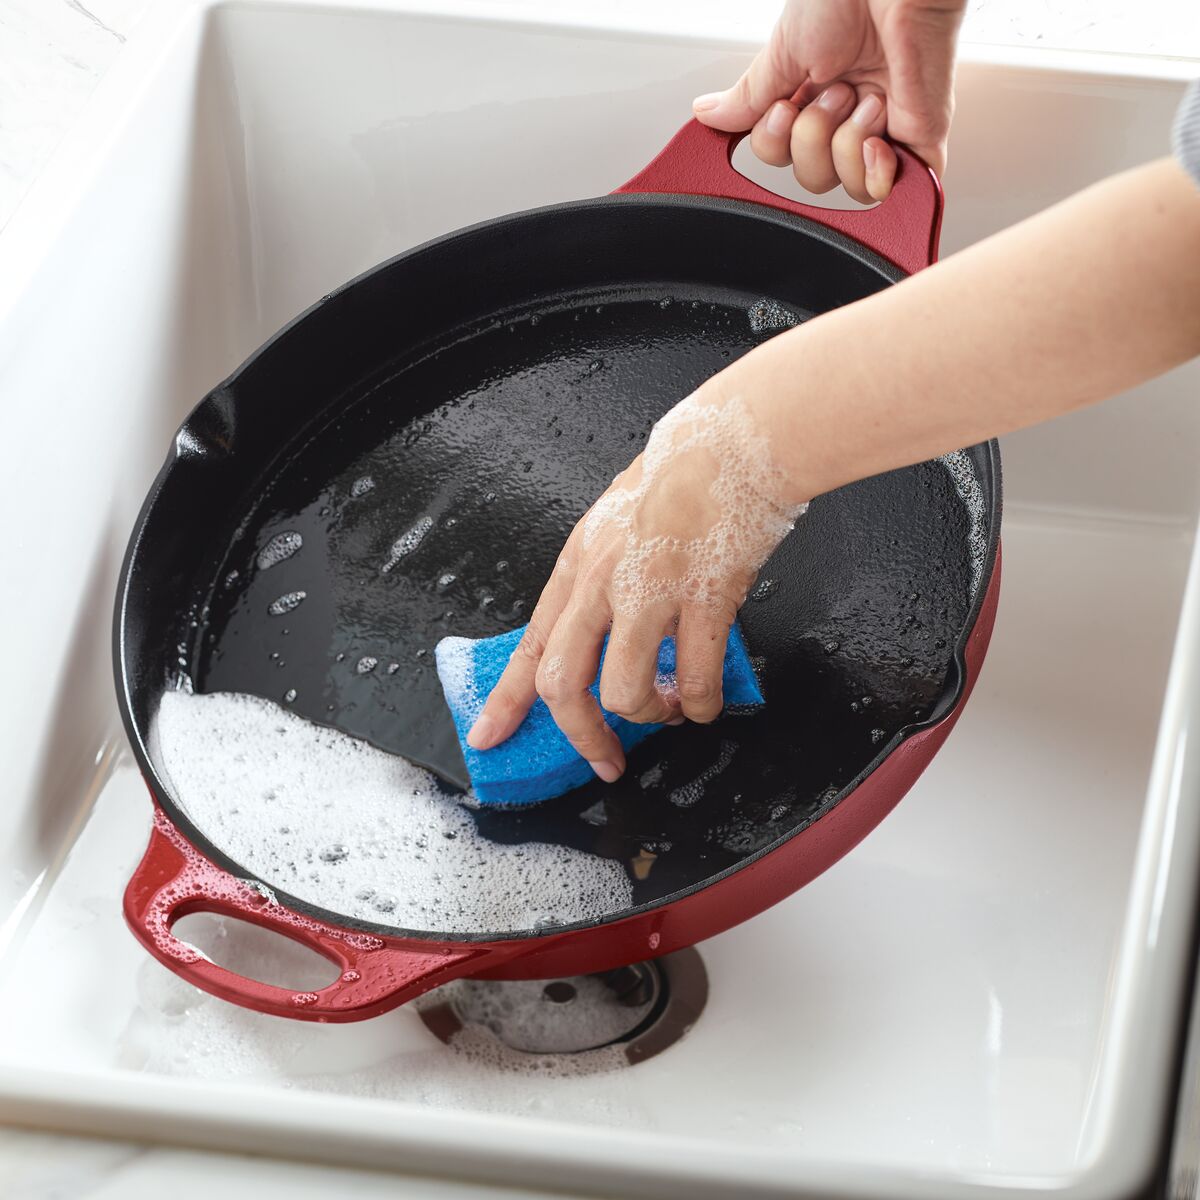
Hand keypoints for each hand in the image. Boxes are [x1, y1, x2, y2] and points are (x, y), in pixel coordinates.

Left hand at [466, 383, 808, 780]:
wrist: (733, 442)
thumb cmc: (681, 475)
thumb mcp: (615, 522)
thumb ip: (599, 576)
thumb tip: (599, 631)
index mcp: (578, 563)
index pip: (530, 645)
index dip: (507, 699)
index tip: (490, 735)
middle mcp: (603, 581)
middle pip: (564, 682)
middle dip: (581, 735)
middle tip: (604, 758)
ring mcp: (652, 590)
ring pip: (624, 690)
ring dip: (648, 716)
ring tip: (669, 710)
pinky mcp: (703, 597)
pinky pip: (694, 679)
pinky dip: (699, 705)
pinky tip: (705, 701)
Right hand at [692, 0, 964, 200]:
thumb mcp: (782, 51)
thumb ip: (748, 97)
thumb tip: (708, 117)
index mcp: (815, 92)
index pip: (782, 154)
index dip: (776, 141)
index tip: (785, 105)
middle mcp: (850, 113)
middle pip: (813, 179)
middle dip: (813, 140)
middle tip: (833, 92)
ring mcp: (886, 126)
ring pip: (848, 188)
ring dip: (846, 144)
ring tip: (863, 99)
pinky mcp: (920, 137)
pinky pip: (891, 189)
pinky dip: (876, 174)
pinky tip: (876, 141)